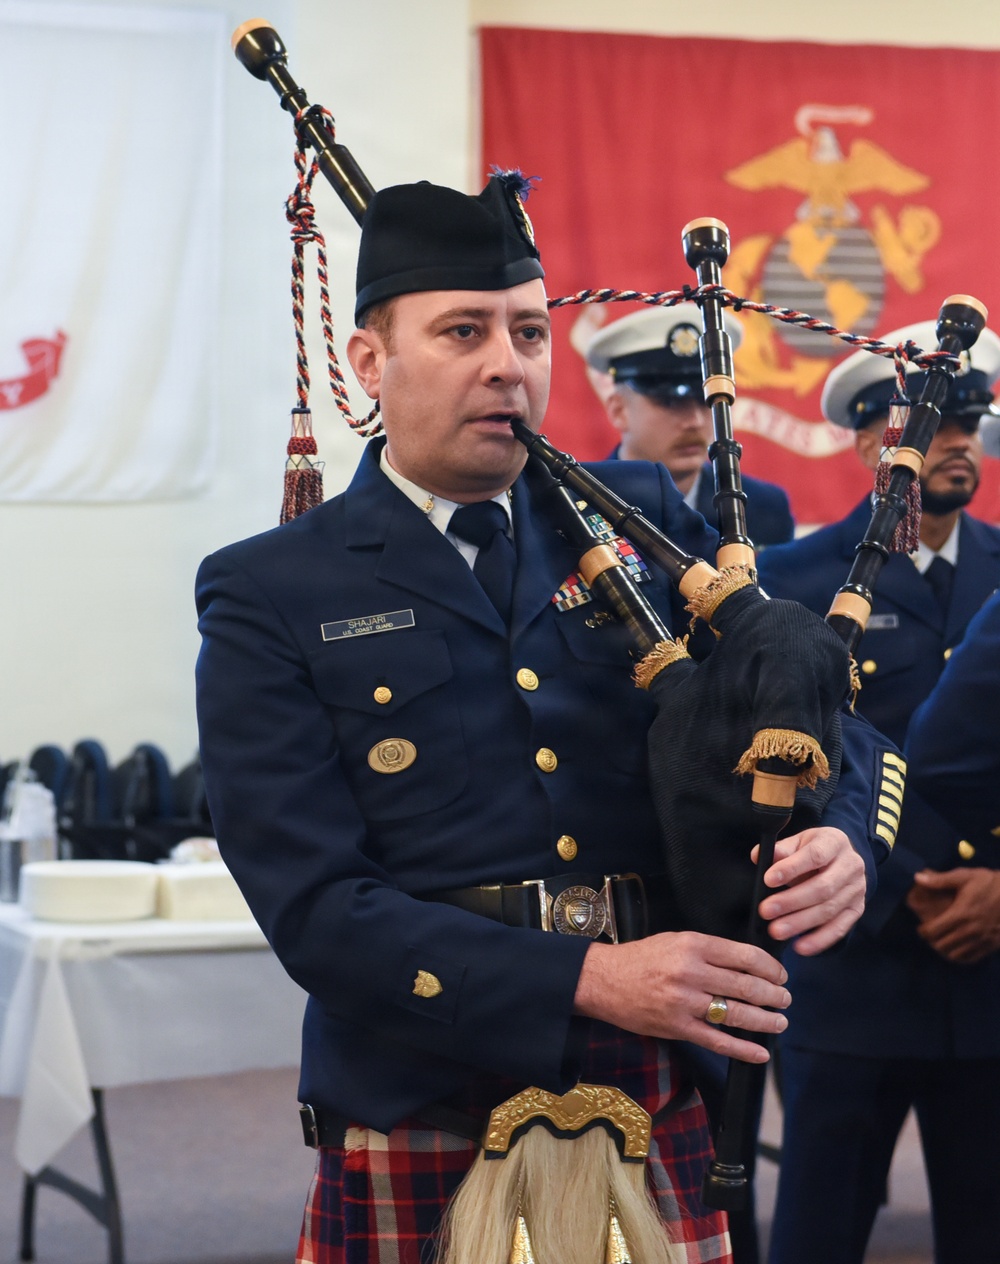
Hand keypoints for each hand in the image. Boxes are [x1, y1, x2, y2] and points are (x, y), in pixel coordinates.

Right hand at [573, 932, 789, 1063]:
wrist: (602, 980)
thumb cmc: (640, 958)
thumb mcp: (675, 940)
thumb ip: (708, 950)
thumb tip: (746, 963)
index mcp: (693, 945)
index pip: (744, 956)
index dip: (770, 968)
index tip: (780, 975)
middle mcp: (691, 972)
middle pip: (746, 985)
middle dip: (773, 995)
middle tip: (785, 999)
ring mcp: (684, 1002)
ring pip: (736, 1013)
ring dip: (765, 1020)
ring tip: (779, 1022)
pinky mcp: (677, 1027)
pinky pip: (717, 1040)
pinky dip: (743, 1049)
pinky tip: (760, 1053)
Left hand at [753, 827, 866, 956]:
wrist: (841, 857)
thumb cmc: (814, 849)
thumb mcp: (798, 842)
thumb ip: (780, 850)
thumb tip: (758, 857)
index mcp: (835, 842)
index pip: (814, 855)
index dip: (791, 868)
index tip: (768, 880)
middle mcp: (851, 866)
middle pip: (822, 887)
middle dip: (792, 901)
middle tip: (765, 911)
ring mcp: (856, 890)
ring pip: (829, 909)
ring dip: (801, 923)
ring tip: (776, 930)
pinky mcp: (857, 909)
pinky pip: (840, 928)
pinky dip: (820, 940)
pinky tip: (800, 947)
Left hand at [908, 868, 999, 963]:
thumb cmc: (989, 883)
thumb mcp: (964, 876)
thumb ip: (940, 880)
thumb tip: (917, 877)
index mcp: (960, 913)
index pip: (933, 931)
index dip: (923, 931)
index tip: (921, 927)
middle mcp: (970, 930)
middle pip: (941, 945)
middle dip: (932, 941)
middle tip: (930, 935)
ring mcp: (982, 940)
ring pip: (955, 955)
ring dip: (945, 950)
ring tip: (942, 942)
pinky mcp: (991, 945)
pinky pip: (971, 958)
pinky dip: (960, 956)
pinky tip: (957, 948)